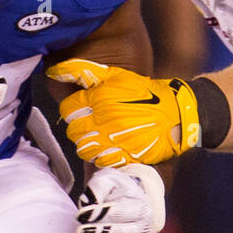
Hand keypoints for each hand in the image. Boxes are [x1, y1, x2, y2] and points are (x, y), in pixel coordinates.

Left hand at [48, 58, 200, 166]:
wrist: (176, 113)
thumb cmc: (145, 92)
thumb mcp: (116, 74)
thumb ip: (84, 71)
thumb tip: (55, 70)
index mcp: (100, 99)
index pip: (67, 109)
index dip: (72, 110)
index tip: (80, 109)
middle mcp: (105, 121)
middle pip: (73, 132)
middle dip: (78, 128)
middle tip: (90, 124)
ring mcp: (114, 141)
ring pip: (84, 149)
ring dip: (88, 144)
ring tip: (98, 137)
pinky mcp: (125, 156)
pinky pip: (101, 162)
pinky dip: (101, 157)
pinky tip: (109, 148)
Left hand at [76, 163, 164, 232]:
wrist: (134, 204)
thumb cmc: (119, 191)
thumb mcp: (110, 180)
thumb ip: (98, 187)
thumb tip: (87, 202)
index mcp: (140, 207)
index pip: (120, 212)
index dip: (100, 214)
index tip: (81, 214)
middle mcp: (140, 228)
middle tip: (79, 232)